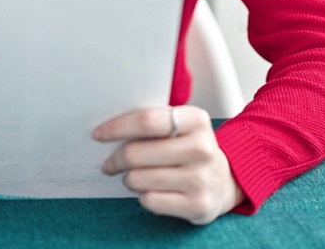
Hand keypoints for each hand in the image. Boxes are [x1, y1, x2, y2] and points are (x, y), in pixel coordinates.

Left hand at [93, 105, 243, 224]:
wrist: (226, 182)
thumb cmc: (191, 150)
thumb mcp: (181, 127)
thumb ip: (153, 122)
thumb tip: (108, 129)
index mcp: (197, 120)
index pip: (147, 121)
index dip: (117, 127)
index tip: (99, 134)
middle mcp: (202, 148)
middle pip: (136, 152)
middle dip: (115, 159)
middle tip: (110, 163)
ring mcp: (201, 179)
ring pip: (139, 178)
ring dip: (129, 178)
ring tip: (135, 176)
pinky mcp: (197, 205)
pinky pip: (149, 200)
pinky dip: (143, 196)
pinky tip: (152, 190)